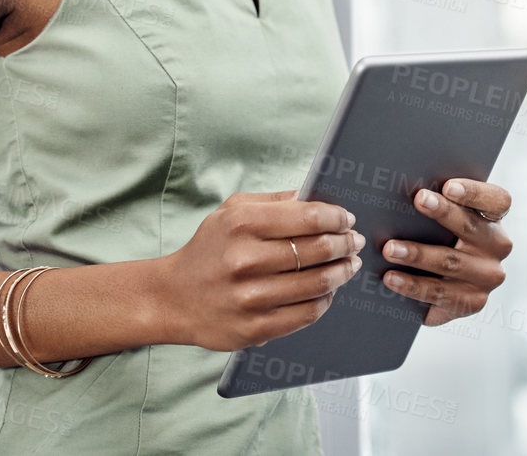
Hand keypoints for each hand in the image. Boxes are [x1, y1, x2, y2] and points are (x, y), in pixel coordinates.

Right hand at [151, 189, 364, 351]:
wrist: (173, 298)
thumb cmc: (208, 251)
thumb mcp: (229, 212)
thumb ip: (272, 202)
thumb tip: (313, 197)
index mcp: (241, 224)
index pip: (308, 217)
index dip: (336, 217)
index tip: (346, 218)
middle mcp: (246, 260)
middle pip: (319, 249)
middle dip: (345, 243)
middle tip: (353, 242)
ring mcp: (251, 297)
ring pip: (319, 283)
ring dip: (342, 272)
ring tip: (349, 264)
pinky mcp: (256, 328)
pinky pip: (308, 313)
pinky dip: (325, 300)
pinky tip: (328, 290)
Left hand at [380, 177, 512, 327]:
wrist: (443, 284)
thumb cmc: (437, 237)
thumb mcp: (442, 220)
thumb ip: (434, 203)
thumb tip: (399, 187)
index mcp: (493, 219)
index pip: (496, 200)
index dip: (474, 192)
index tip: (449, 186)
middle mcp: (497, 246)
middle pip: (471, 227)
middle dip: (443, 213)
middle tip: (418, 200)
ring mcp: (487, 277)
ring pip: (452, 262)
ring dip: (418, 254)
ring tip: (390, 248)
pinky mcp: (472, 302)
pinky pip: (440, 294)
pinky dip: (412, 285)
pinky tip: (391, 278)